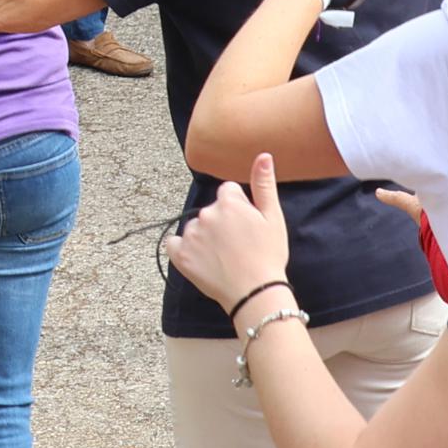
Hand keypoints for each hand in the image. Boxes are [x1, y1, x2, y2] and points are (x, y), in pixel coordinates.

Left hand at [165, 153, 295, 313]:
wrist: (255, 292)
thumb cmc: (269, 254)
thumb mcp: (273, 217)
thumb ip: (264, 184)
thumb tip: (263, 155)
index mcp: (228, 203)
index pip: (227, 193)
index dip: (240, 208)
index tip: (247, 226)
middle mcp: (206, 215)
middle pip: (212, 210)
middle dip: (222, 223)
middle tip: (238, 245)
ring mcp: (191, 236)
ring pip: (196, 227)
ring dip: (205, 236)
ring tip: (223, 256)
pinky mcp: (181, 256)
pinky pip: (174, 244)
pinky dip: (183, 248)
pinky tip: (200, 258)